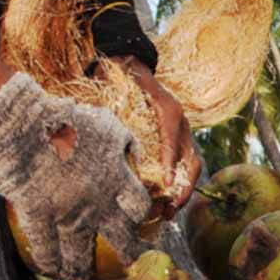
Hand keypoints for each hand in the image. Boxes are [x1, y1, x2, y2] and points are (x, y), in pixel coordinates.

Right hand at [0, 73, 153, 279]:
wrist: (24, 124)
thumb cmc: (65, 119)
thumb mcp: (106, 124)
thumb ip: (125, 143)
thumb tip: (135, 154)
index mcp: (117, 178)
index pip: (138, 208)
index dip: (140, 218)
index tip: (139, 222)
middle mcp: (97, 203)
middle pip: (120, 238)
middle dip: (127, 252)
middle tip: (127, 260)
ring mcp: (66, 214)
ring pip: (79, 253)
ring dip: (81, 268)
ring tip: (80, 277)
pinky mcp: (38, 217)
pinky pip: (45, 248)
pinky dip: (48, 261)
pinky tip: (49, 269)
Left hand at [106, 56, 202, 215]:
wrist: (133, 66)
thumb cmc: (124, 78)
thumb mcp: (120, 86)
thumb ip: (109, 102)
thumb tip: (89, 123)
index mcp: (168, 111)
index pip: (172, 140)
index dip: (170, 162)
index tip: (167, 184)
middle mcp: (181, 124)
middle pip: (190, 159)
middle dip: (183, 187)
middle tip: (170, 208)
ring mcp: (182, 134)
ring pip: (190, 167)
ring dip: (182, 192)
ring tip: (167, 213)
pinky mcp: (177, 142)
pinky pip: (183, 167)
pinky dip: (177, 186)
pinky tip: (164, 203)